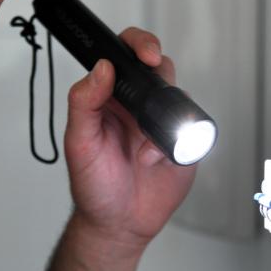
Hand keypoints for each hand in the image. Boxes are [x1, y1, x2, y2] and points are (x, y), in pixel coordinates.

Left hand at [64, 27, 195, 246]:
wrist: (120, 224)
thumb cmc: (94, 186)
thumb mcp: (79, 144)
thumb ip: (84, 103)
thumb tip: (100, 69)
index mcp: (108, 99)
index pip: (122, 56)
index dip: (136, 45)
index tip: (142, 54)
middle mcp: (135, 106)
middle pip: (156, 67)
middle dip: (159, 67)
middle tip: (155, 72)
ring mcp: (160, 122)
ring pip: (176, 93)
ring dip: (167, 110)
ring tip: (145, 146)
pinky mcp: (182, 141)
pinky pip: (192, 125)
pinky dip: (179, 138)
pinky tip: (158, 158)